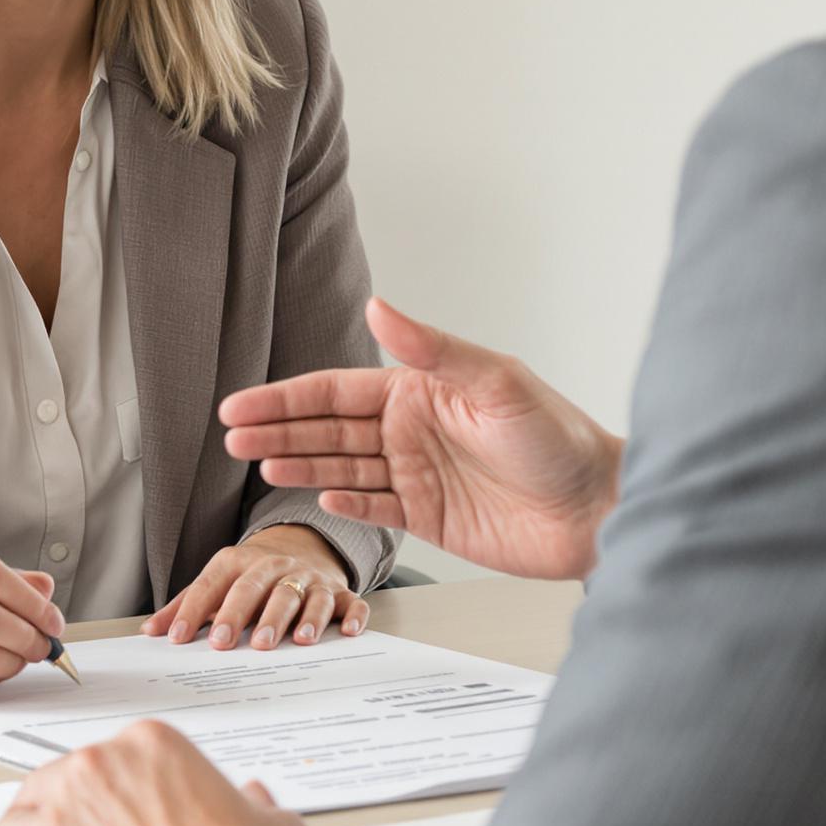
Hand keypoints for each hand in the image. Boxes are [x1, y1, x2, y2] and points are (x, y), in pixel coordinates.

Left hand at [0, 721, 312, 825]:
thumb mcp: (272, 824)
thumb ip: (257, 804)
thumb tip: (255, 797)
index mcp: (145, 745)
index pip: (101, 761)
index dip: (97, 793)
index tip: (97, 816)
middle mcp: (92, 768)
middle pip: (46, 785)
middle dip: (46, 814)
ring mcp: (56, 818)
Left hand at [142, 525, 368, 649]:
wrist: (304, 546)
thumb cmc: (254, 575)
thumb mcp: (219, 582)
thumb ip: (186, 605)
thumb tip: (150, 632)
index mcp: (241, 562)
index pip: (214, 583)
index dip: (194, 610)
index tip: (178, 639)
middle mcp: (276, 567)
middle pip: (258, 588)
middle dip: (242, 615)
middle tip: (227, 643)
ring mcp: (309, 579)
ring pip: (304, 596)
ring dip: (299, 617)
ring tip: (295, 642)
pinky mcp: (339, 592)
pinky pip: (350, 602)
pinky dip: (353, 616)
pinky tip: (349, 632)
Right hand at [220, 296, 623, 580]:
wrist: (596, 508)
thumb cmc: (558, 438)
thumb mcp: (494, 382)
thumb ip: (431, 349)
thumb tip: (377, 308)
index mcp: (421, 390)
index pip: (336, 392)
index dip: (285, 398)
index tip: (240, 405)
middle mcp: (413, 429)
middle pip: (328, 429)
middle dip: (277, 431)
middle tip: (230, 436)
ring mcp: (418, 473)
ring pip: (341, 467)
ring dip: (299, 464)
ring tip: (257, 464)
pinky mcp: (430, 517)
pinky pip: (373, 506)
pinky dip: (342, 501)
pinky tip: (315, 496)